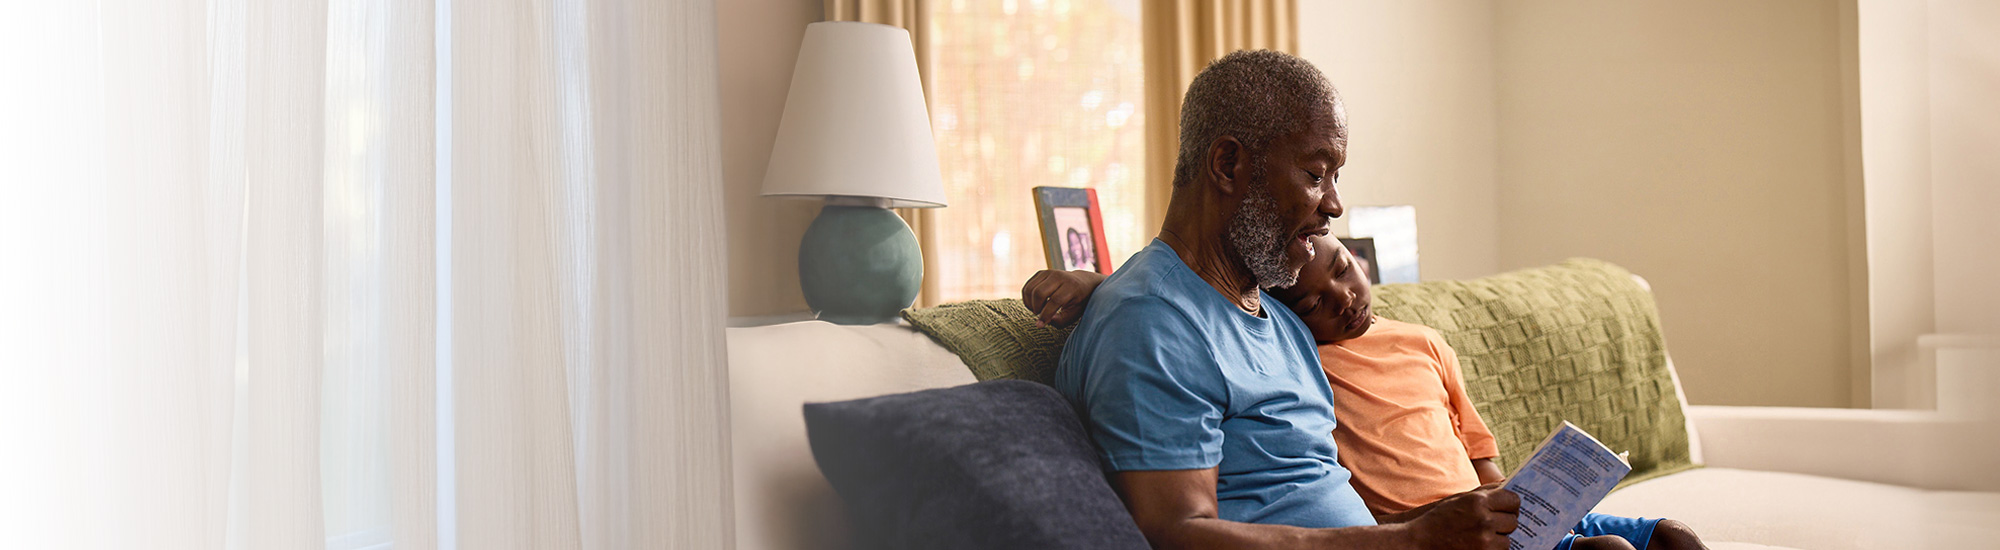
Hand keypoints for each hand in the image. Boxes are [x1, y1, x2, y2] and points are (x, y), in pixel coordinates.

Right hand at [1020, 269, 1106, 326]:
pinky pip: (1027, 287)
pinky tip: (1034, 304)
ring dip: (1030, 304)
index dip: (1045, 314)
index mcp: (1072, 286)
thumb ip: (1059, 321)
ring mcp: (1049, 272)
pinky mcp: (1040, 273)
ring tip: (1037, 310)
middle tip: (1040, 315)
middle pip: (1039, 293)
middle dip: (1036, 308)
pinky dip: (1027, 298)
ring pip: (1030, 289)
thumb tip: (1042, 322)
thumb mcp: (1074, 313)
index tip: (1040, 324)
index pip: (1055, 300)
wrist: (1082, 282)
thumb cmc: (1078, 301)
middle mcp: (1059, 276)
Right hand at [1404, 487, 1519, 549]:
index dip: (1510, 505)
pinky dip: (1492, 549)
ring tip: (1480, 537)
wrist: (1419, 541)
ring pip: (1508, 539)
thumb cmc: (1439, 518)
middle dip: (1504, 523)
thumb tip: (1507, 486)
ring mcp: (1484, 540)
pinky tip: (1478, 545)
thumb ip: (1485, 492)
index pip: (1513, 500)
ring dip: (1498, 539)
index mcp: (1478, 501)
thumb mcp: (1460, 499)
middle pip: (1513, 521)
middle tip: (1490, 524)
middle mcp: (1484, 519)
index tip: (1505, 508)